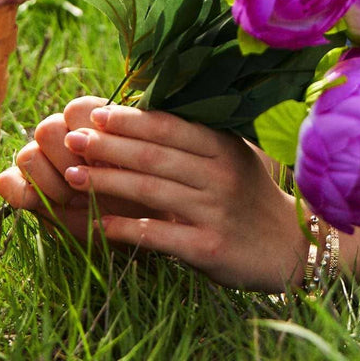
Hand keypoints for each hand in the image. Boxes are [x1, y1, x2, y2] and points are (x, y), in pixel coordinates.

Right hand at [0, 96, 152, 226]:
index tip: (107, 160)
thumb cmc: (142, 189)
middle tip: (90, 183)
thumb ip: (118, 142)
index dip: (89, 134)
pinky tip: (41, 204)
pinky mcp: (24, 188)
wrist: (133, 226)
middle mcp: (64, 135)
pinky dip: (21, 193)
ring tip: (75, 198)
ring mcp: (42, 160)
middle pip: (48, 129)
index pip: (75, 109)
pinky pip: (6, 181)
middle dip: (69, 161)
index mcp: (93, 119)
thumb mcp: (140, 164)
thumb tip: (84, 133)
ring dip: (52, 181)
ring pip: (28, 155)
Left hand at [0, 99, 309, 291]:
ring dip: (107, 182)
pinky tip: (99, 224)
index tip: (95, 114)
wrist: (287, 246)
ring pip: (150, 190)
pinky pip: (158, 233)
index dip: (129, 119)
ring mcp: (214, 211)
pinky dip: (126, 228)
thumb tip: (140, 118)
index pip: (169, 126)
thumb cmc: (247, 198)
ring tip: (73, 176)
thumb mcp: (231, 160)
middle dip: (108, 146)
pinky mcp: (208, 247)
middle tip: (72, 140)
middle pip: (154, 155)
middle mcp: (220, 174)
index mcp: (223, 147)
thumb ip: (194, 143)